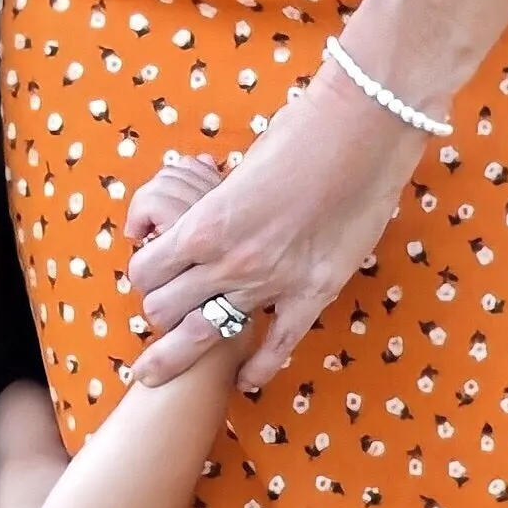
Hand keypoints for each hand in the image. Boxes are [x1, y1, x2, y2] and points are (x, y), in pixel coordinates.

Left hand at [124, 69, 427, 393]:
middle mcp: (229, 261)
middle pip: (163, 309)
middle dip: (158, 309)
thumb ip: (219, 203)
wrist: (362, 128)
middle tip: (167, 307)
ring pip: (203, 335)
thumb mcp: (238, 170)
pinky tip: (245, 378)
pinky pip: (277, 346)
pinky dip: (257, 367)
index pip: (145, 270)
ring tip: (169, 361)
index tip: (152, 270)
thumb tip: (211, 214)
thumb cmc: (300, 131)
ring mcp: (272, 283)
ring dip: (182, 348)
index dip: (144, 271)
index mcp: (204, 224)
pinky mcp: (314, 293)